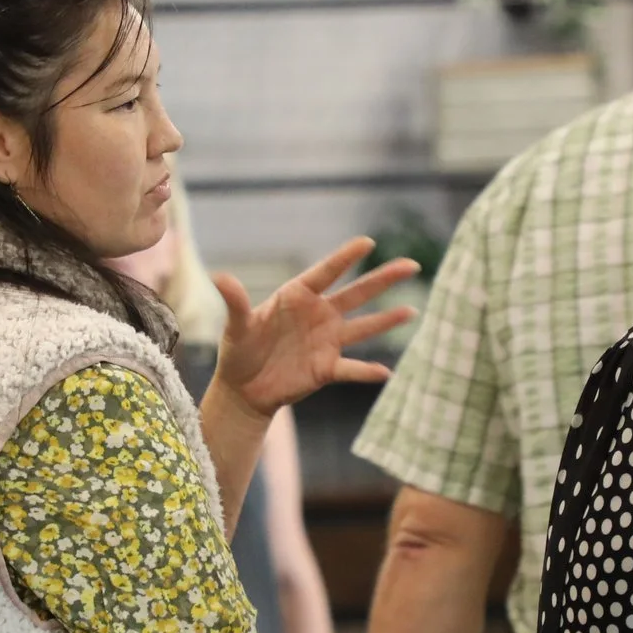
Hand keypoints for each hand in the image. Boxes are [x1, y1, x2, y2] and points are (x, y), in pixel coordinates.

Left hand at [211, 238, 418, 419]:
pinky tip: (388, 372)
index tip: (368, 242)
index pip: (326, 272)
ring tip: (412, 310)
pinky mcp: (327, 369)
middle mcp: (319, 315)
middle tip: (412, 264)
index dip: (346, 258)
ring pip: (363, 327)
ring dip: (387, 320)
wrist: (244, 389)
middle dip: (384, 279)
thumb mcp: (235, 326)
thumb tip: (220, 277)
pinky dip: (367, 372)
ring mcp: (326, 341)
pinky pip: (352, 368)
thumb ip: (235, 302)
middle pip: (357, 293)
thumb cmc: (239, 351)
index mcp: (297, 296)